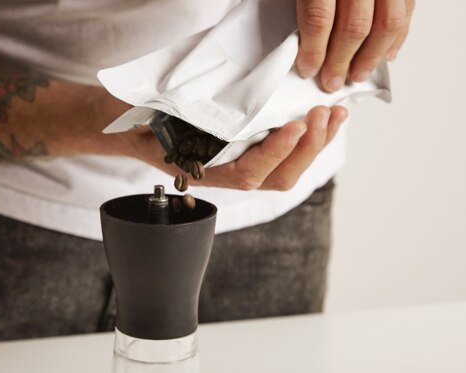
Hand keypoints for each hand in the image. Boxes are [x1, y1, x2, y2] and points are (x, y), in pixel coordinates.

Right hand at [123, 105, 347, 190]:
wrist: (131, 126)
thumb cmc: (137, 122)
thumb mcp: (142, 115)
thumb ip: (160, 113)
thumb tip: (177, 100)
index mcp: (201, 170)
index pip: (246, 172)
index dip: (273, 153)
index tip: (295, 126)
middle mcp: (224, 173)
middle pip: (276, 177)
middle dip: (305, 149)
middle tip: (321, 114)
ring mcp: (238, 163)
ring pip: (286, 170)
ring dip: (315, 144)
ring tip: (334, 115)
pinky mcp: (248, 151)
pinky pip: (284, 155)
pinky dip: (308, 139)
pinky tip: (323, 119)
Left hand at [295, 0, 414, 90]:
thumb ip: (307, 6)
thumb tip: (303, 45)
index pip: (320, 19)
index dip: (313, 50)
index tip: (308, 69)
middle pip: (355, 26)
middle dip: (341, 60)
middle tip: (331, 81)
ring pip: (387, 23)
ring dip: (372, 56)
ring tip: (358, 74)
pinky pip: (407, 10)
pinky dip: (398, 37)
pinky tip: (387, 54)